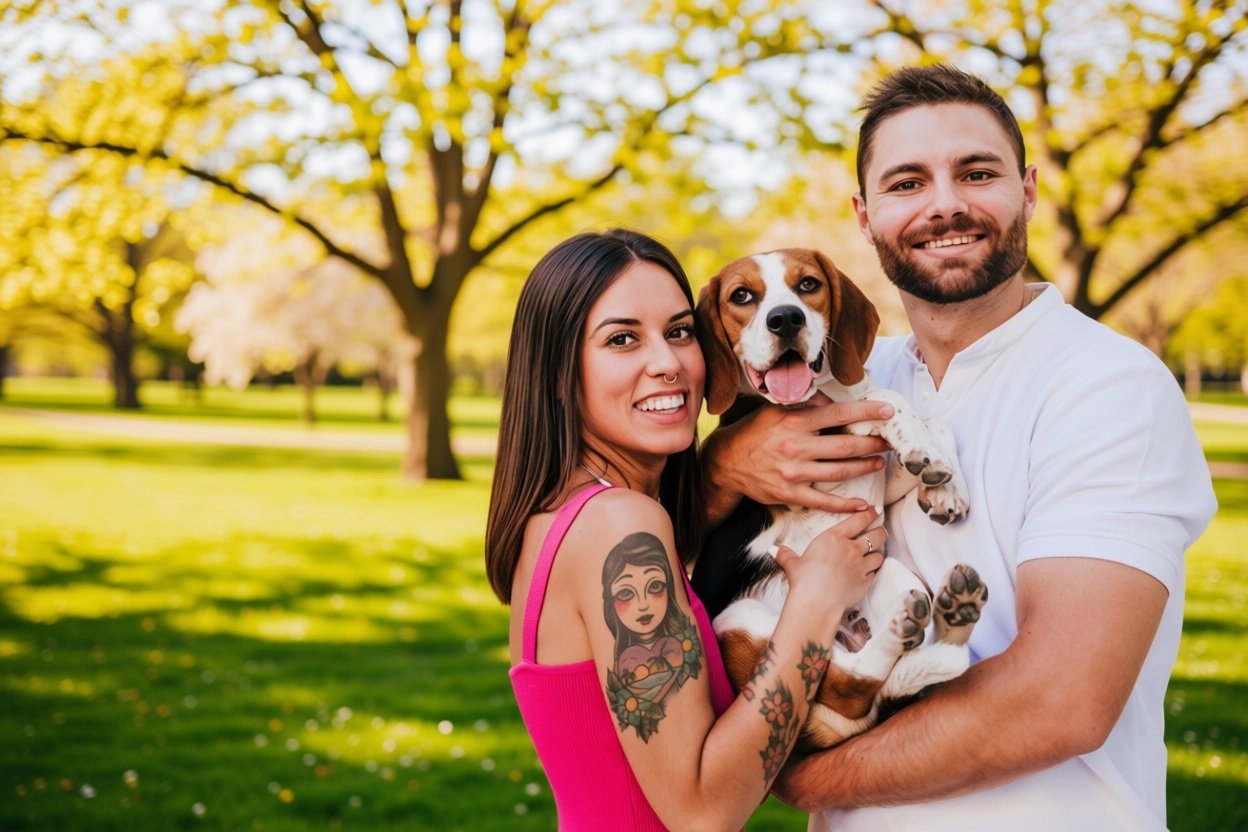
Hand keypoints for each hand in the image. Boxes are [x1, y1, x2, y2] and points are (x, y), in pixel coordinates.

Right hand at [704, 394, 893, 514]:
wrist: (726, 463)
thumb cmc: (754, 433)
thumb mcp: (774, 410)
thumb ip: (804, 405)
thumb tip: (832, 400)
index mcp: (794, 422)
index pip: (838, 414)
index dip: (866, 412)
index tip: (887, 412)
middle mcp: (795, 446)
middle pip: (845, 445)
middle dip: (872, 443)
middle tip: (888, 441)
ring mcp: (793, 472)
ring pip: (839, 471)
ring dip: (864, 467)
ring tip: (878, 462)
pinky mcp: (790, 493)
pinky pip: (823, 501)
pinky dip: (845, 504)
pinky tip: (862, 504)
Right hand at [774, 509, 884, 615]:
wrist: (817, 602)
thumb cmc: (804, 580)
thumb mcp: (793, 564)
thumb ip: (787, 555)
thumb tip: (775, 550)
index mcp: (834, 538)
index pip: (859, 520)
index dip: (870, 513)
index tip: (876, 509)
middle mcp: (851, 549)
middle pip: (876, 535)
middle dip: (880, 532)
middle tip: (880, 532)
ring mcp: (861, 566)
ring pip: (879, 555)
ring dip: (877, 554)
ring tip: (874, 554)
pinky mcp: (865, 582)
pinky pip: (875, 573)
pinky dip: (873, 572)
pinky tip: (868, 573)